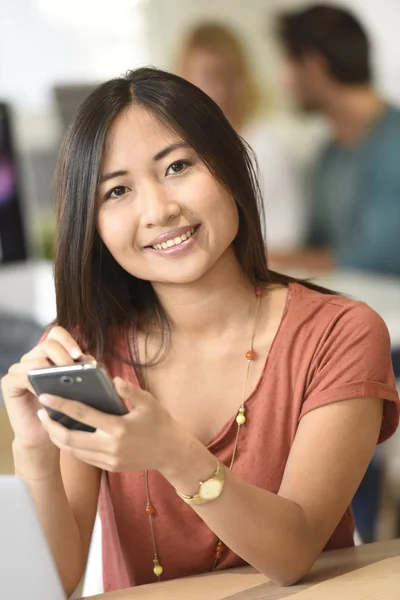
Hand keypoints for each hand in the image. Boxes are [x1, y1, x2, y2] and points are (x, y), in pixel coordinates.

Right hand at [1, 326, 88, 470]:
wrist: (44, 435)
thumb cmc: (63, 411)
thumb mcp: (77, 388)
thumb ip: (83, 371)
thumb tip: (89, 360)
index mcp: (49, 355)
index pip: (56, 333)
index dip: (69, 341)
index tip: (80, 355)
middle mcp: (32, 358)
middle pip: (48, 343)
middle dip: (64, 355)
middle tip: (74, 369)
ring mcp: (19, 369)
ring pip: (37, 359)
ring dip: (53, 369)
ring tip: (64, 382)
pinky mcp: (9, 382)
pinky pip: (22, 376)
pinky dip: (36, 382)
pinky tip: (46, 392)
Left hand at [36, 377, 184, 472]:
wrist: (172, 453)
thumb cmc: (161, 424)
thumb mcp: (149, 402)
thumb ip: (130, 390)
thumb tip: (113, 379)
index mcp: (119, 427)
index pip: (83, 415)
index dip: (62, 405)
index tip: (46, 397)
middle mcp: (111, 446)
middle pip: (70, 439)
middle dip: (51, 427)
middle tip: (41, 413)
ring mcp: (109, 459)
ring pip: (74, 451)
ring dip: (58, 438)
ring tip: (50, 423)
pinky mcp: (110, 467)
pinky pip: (84, 458)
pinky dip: (72, 447)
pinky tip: (67, 435)